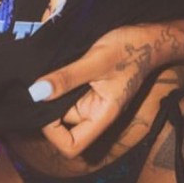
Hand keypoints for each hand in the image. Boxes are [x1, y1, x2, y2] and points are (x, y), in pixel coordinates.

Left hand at [28, 26, 157, 157]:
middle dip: (48, 104)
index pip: (72, 144)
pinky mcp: (88, 87)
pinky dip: (58, 80)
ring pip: (61, 103)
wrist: (147, 37)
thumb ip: (67, 78)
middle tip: (39, 80)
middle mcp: (95, 111)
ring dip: (53, 89)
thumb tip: (36, 92)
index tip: (44, 105)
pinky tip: (56, 65)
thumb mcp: (96, 61)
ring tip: (48, 68)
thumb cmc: (129, 50)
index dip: (53, 132)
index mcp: (102, 115)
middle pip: (62, 123)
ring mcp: (91, 99)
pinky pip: (67, 90)